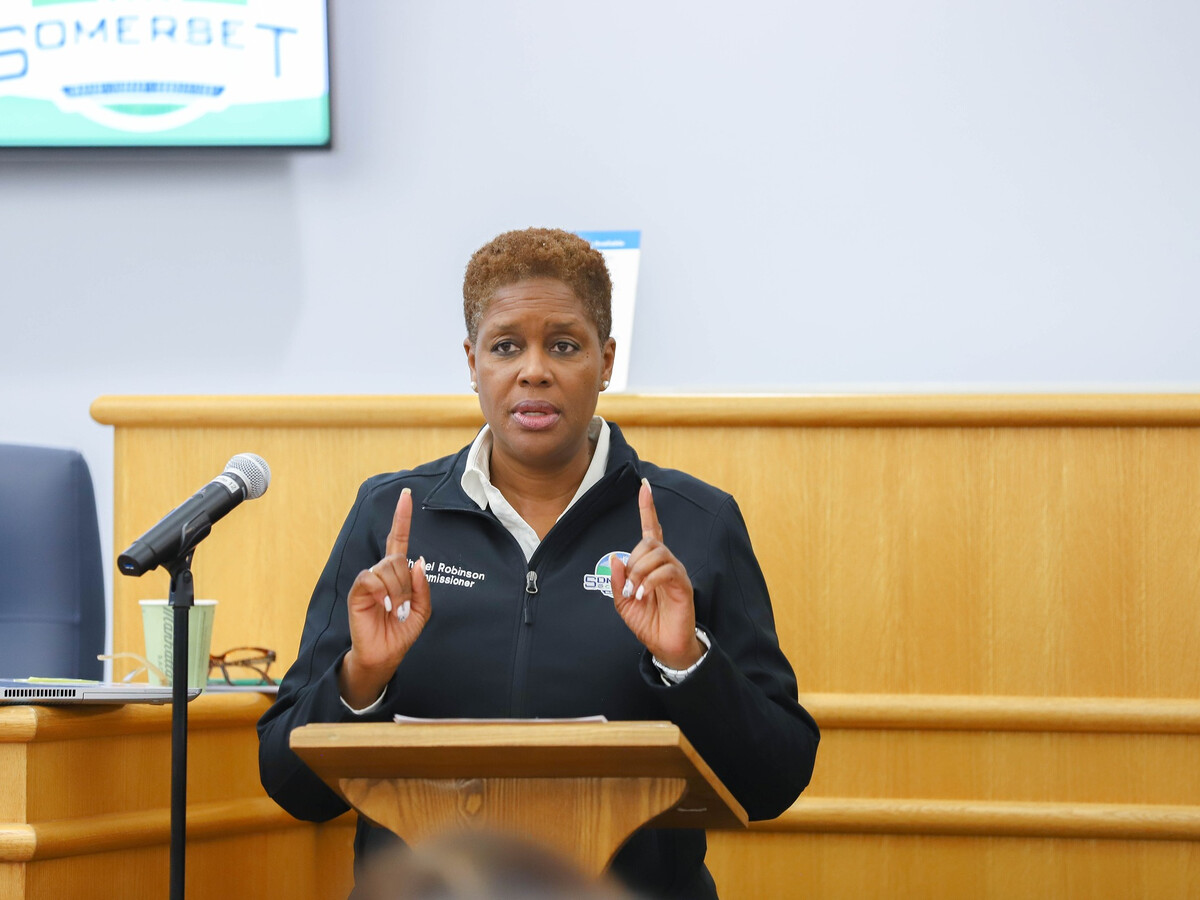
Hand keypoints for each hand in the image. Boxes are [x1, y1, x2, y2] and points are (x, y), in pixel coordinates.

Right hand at [339, 487, 431, 707]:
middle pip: (398, 558)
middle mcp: (381, 573)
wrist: (384, 655)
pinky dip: (382, 592)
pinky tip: (382, 606)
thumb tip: (420, 562)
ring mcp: (368, 581)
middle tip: (402, 605)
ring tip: (392, 609)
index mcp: (397, 574)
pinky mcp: (358, 591)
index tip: (406, 496)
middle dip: (406, 582)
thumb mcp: (421, 612)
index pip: (397, 539)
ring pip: (388, 568)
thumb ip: (423, 588)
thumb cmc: (400, 632)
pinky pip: (372, 578)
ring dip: (397, 591)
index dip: (402, 518)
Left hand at [610, 478, 703, 669]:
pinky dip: (650, 581)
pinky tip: (644, 595)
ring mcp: (675, 572)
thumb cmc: (647, 622)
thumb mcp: (623, 602)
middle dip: (633, 561)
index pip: (651, 529)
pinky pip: (666, 570)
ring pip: (657, 553)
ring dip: (640, 572)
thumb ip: (617, 581)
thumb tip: (616, 559)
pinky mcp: (683, 584)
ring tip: (637, 593)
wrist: (664, 645)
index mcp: (650, 563)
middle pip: (648, 542)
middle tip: (629, 587)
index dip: (647, 508)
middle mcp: (665, 563)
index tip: (644, 486)